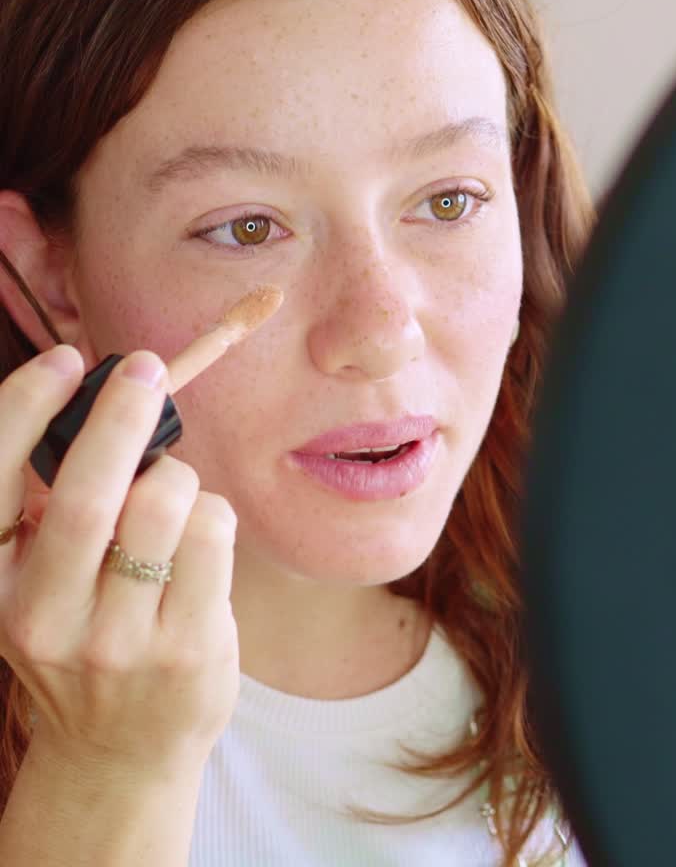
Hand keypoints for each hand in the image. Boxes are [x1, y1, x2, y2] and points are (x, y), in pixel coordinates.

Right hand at [0, 344, 238, 776]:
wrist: (119, 755)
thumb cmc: (84, 634)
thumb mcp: (41, 581)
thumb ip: (53, 506)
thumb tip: (96, 397)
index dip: (24, 409)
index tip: (65, 361)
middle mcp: (44, 620)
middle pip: (87, 495)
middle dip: (121, 415)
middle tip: (145, 369)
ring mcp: (118, 643)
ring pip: (163, 503)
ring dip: (176, 474)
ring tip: (170, 493)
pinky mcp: (186, 651)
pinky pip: (212, 532)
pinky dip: (211, 510)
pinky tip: (197, 534)